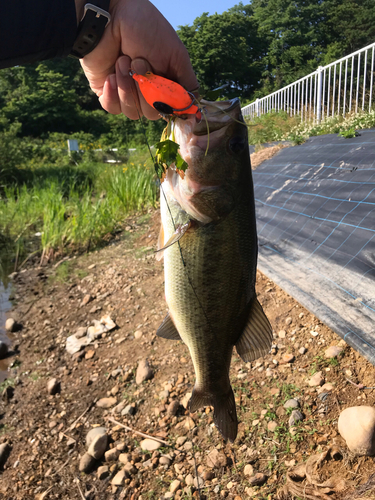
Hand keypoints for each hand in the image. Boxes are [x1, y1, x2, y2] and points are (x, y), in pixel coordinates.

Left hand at [79, 0, 197, 119]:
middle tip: (138, 61)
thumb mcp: (176, 55)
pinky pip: (112, 108)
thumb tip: (194, 110)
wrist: (109, 15)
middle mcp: (147, 91)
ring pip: (132, 112)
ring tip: (122, 60)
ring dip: (127, 87)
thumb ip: (186, 84)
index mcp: (166, 84)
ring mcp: (127, 92)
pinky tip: (110, 75)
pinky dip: (113, 94)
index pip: (171, 109)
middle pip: (152, 113)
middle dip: (145, 89)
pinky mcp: (107, 91)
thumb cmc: (145, 28)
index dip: (168, 103)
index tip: (164, 89)